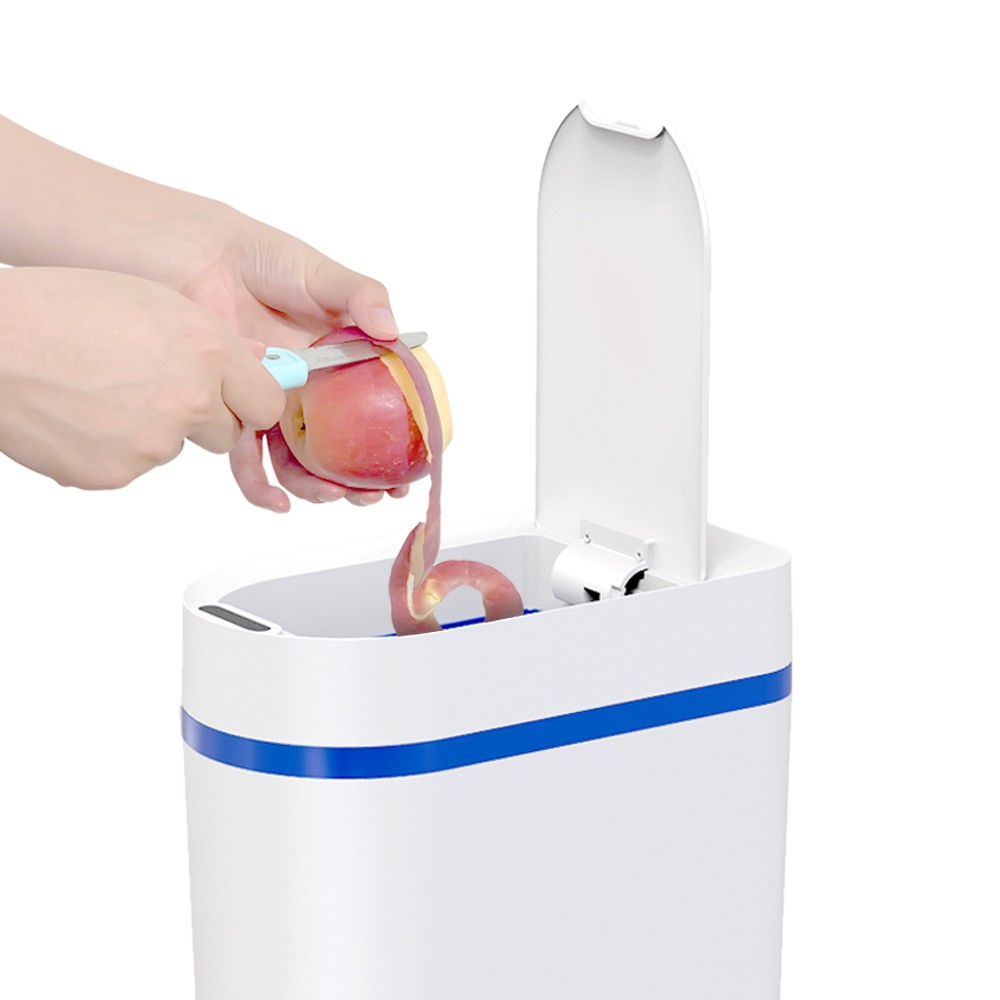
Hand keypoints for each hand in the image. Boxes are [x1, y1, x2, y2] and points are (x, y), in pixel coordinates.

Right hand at [0, 267, 285, 488]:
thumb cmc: (59, 311)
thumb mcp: (150, 301)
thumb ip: (210, 339)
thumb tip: (258, 358)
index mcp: (207, 352)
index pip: (269, 401)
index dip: (252, 400)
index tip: (243, 400)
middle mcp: (192, 400)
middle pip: (226, 432)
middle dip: (202, 418)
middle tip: (155, 390)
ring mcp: (156, 442)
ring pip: (174, 447)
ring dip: (152, 430)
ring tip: (102, 392)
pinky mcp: (120, 473)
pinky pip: (132, 466)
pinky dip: (113, 449)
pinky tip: (82, 416)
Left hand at [166, 210, 409, 510]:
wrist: (202, 258)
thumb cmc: (265, 260)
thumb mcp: (324, 275)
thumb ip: (362, 296)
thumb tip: (393, 332)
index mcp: (342, 364)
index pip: (378, 412)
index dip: (396, 444)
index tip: (412, 469)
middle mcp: (312, 392)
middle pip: (342, 449)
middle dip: (362, 481)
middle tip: (375, 494)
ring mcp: (275, 404)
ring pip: (300, 463)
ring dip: (320, 488)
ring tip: (334, 495)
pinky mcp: (236, 411)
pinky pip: (249, 459)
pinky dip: (261, 487)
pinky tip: (278, 503)